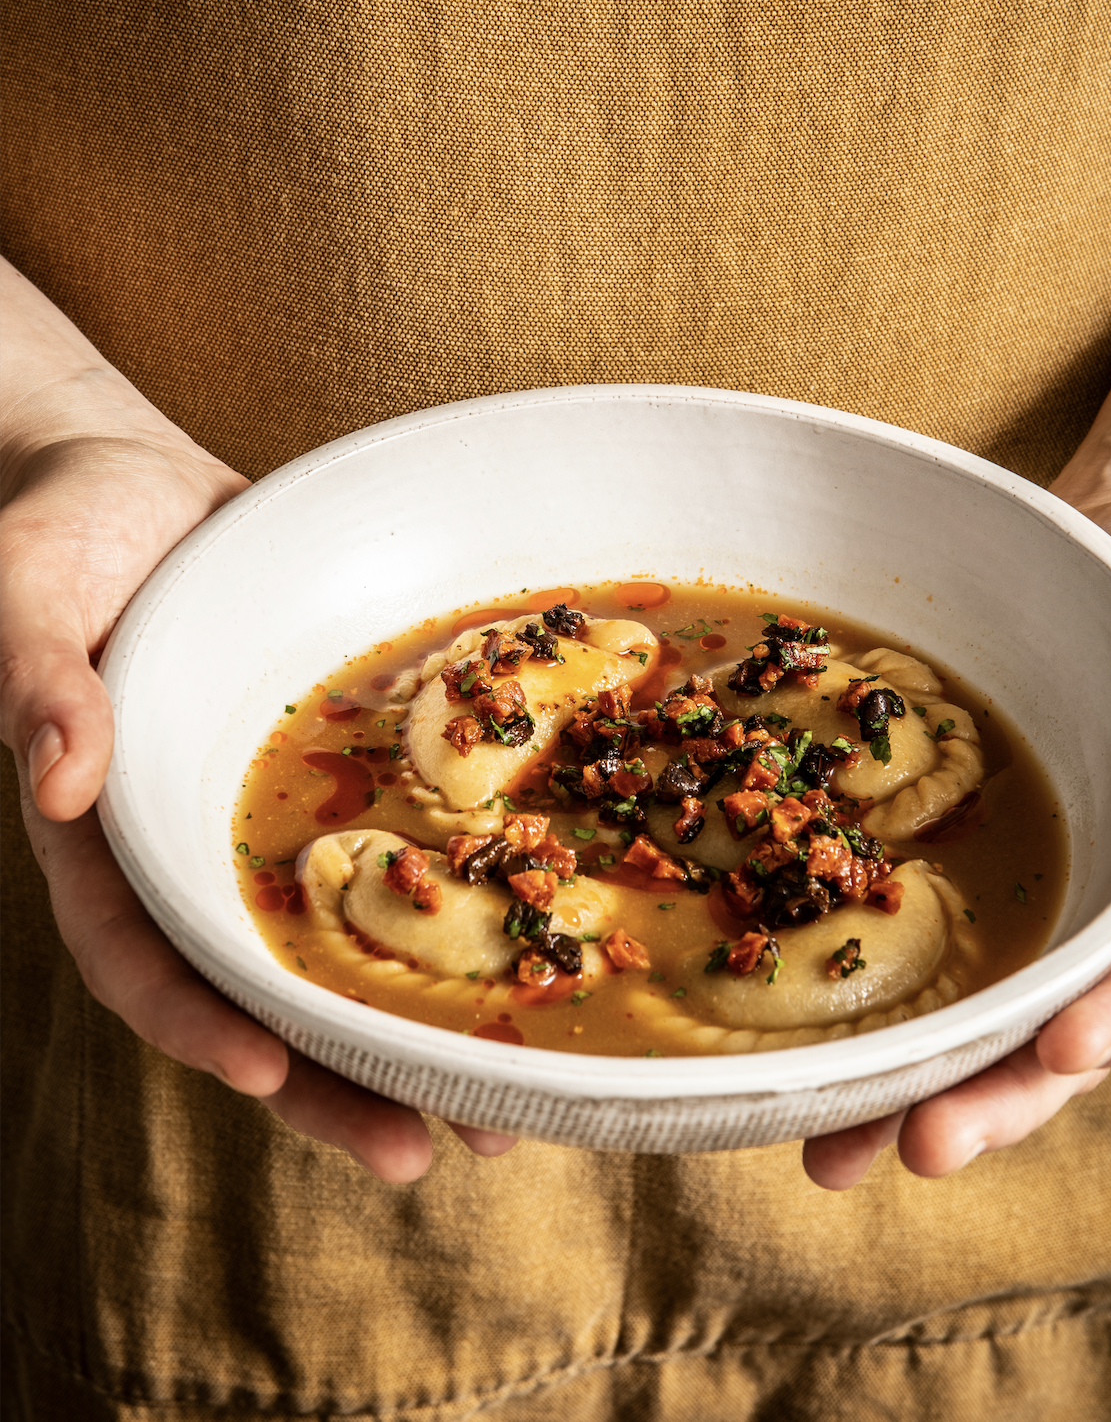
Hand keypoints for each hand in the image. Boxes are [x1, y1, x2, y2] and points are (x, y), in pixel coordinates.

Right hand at [0, 292, 515, 1179]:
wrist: (138, 483)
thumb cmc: (60, 532)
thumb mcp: (22, 597)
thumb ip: (37, 686)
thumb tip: (65, 779)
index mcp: (110, 834)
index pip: (138, 954)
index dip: (198, 1018)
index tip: (269, 1070)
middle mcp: (198, 847)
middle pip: (263, 988)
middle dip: (337, 1075)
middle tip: (430, 1150)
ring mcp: (273, 818)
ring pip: (345, 943)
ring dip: (418, 1023)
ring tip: (512, 1098)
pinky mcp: (339, 769)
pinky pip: (400, 844)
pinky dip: (458, 895)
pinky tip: (536, 932)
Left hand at [802, 500, 1110, 1189]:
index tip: (1068, 1051)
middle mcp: (1098, 894)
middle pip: (1054, 1024)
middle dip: (994, 1095)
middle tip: (918, 1148)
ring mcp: (1022, 884)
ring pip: (970, 1010)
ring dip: (908, 1086)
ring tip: (830, 1155)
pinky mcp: (949, 855)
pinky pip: (903, 935)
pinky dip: (856, 1000)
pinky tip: (792, 1054)